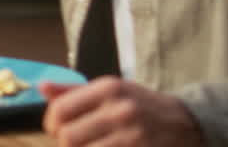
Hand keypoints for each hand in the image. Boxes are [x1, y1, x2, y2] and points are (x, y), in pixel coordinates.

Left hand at [42, 77, 204, 146]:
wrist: (185, 123)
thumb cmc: (140, 105)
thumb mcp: (110, 90)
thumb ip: (73, 91)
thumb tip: (42, 88)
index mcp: (108, 88)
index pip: (61, 109)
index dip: (51, 124)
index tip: (54, 129)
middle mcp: (120, 110)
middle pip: (68, 137)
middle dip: (64, 143)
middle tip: (70, 142)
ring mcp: (132, 136)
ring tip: (87, 145)